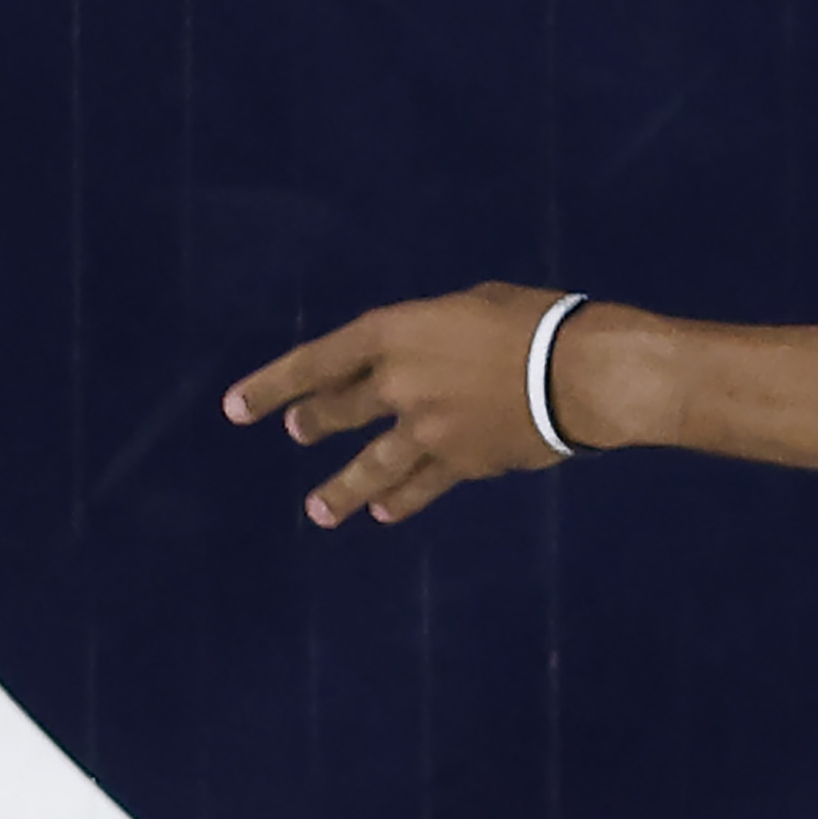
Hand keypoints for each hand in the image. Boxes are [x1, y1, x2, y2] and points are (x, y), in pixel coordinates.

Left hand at [225, 281, 579, 527]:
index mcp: (400, 334)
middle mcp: (400, 384)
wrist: (583, 374)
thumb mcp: (479, 304)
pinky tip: (385, 514)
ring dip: (341, 489)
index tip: (235, 408)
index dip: (274, 384)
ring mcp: (426, 431)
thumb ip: (439, 332)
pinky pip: (420, 486)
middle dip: (315, 421)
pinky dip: (401, 500)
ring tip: (318, 510)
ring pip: (370, 467)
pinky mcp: (460, 463)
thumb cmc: (541, 319)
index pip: (320, 360)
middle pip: (341, 409)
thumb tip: (430, 353)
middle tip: (300, 431)